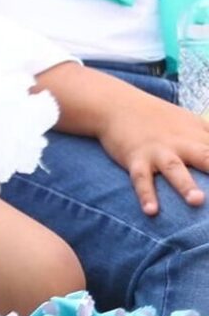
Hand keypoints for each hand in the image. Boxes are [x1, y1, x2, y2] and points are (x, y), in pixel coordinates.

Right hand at [97, 87, 208, 216]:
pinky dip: (146, 195)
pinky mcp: (135, 158)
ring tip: (196, 200)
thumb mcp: (193, 124)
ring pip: (174, 168)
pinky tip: (152, 211)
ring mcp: (159, 151)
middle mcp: (182, 144)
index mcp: (201, 137)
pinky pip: (141, 179)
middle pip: (208, 159)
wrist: (116, 104)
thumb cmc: (160, 119)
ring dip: (185, 184)